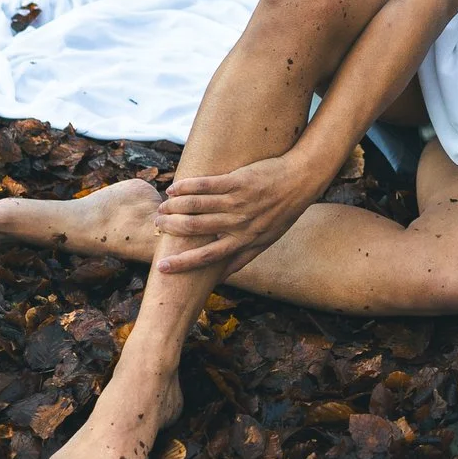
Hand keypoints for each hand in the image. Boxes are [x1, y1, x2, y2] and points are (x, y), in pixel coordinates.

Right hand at [149, 149, 337, 275]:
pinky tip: (174, 188)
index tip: (162, 268)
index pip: (209, 257)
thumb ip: (242, 258)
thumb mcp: (266, 241)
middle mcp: (240, 223)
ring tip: (162, 207)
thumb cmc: (282, 213)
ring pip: (197, 206)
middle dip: (171, 227)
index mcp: (244, 241)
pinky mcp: (239, 181)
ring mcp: (239, 201)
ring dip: (174, 207)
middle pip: (196, 228)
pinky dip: (187, 187)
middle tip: (157, 225)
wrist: (300, 180)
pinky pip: (206, 184)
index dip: (184, 263)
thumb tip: (222, 278)